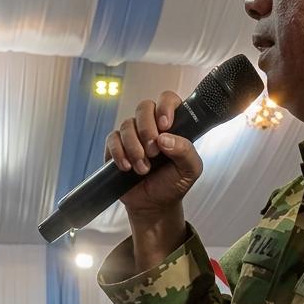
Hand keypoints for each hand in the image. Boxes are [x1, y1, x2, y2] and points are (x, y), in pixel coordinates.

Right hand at [105, 93, 203, 220]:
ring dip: (135, 148)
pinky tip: (128, 167)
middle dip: (148, 130)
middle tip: (154, 152)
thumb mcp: (190, 169)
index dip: (165, 107)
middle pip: (144, 107)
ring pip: (127, 124)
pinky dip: (120, 153)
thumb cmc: (174, 183)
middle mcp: (151, 125)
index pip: (167, 99)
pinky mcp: (116, 146)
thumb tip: (165, 138)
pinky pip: (112, 139)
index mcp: (172, 125)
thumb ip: (185, 151)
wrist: (154, 204)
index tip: (165, 125)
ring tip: (143, 168)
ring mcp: (132, 135)